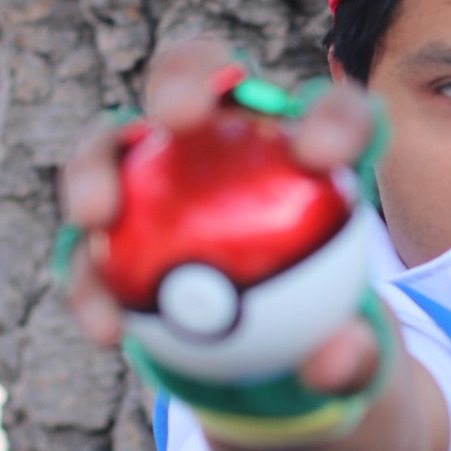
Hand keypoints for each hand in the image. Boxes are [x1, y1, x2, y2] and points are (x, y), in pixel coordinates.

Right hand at [58, 36, 379, 392]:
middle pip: (205, 80)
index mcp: (315, 154)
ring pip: (117, 143)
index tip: (318, 159)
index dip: (330, 120)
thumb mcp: (362, 364)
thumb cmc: (328, 345)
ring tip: (98, 216)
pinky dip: (87, 279)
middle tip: (177, 119)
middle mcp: (232, 142)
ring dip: (97, 166)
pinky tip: (106, 327)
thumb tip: (331, 360)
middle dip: (185, 77)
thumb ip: (357, 358)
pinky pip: (88, 247)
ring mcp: (162, 179)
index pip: (336, 119)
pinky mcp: (116, 233)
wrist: (276, 373)